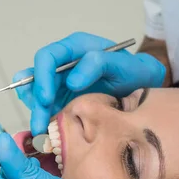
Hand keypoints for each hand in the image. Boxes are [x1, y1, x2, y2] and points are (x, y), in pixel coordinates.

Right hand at [14, 32, 165, 134]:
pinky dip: (44, 118)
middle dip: (36, 101)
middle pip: (38, 79)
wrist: (142, 86)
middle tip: (40, 122)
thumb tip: (72, 81)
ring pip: (37, 95)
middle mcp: (64, 65)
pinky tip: (47, 129)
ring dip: (37, 112)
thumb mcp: (122, 64)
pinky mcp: (63, 100)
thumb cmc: (133, 71)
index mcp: (75, 49)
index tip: (46, 98)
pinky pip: (46, 107)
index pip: (48, 57)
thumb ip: (98, 64)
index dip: (42, 77)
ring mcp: (62, 83)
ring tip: (41, 130)